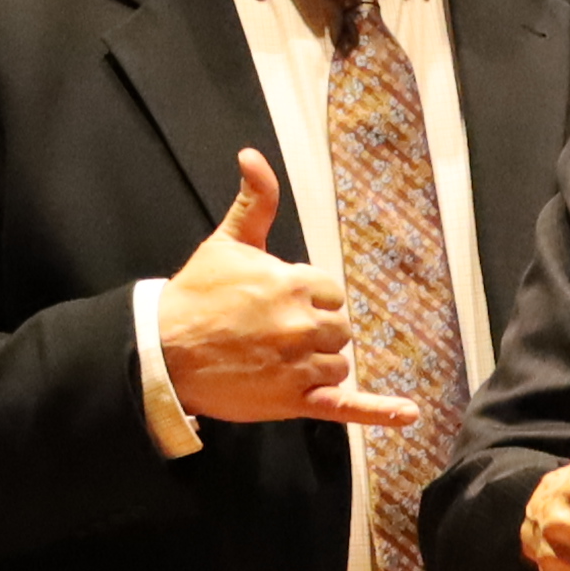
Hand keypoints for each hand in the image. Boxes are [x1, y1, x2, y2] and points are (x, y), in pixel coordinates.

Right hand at [156, 147, 419, 430]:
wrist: (161, 352)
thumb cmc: (194, 296)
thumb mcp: (226, 241)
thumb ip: (255, 201)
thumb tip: (252, 156)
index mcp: (295, 283)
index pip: (329, 293)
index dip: (305, 300)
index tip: (272, 306)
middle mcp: (303, 324)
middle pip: (338, 329)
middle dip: (313, 332)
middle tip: (269, 336)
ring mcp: (301, 365)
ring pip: (336, 364)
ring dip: (315, 365)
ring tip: (272, 362)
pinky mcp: (294, 401)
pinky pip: (347, 406)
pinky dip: (380, 411)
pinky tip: (408, 414)